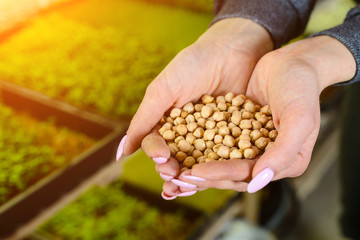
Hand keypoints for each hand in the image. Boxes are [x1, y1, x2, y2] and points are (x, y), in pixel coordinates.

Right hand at [116, 18, 272, 198]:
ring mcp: (210, 136)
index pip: (157, 146)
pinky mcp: (234, 136)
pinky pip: (225, 157)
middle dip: (174, 172)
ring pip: (199, 163)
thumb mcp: (163, 90)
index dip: (157, 155)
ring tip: (189, 189)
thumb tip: (120, 155)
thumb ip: (143, 122)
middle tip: (175, 179)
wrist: (232, 48)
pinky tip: (217, 179)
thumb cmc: (193, 64)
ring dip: (193, 178)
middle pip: (176, 159)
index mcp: (167, 122)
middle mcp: (187, 132)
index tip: (162, 158)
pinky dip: (220, 170)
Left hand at [176, 36, 355, 194]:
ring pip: (222, 161)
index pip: (248, 174)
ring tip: (174, 167)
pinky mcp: (239, 132)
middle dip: (205, 176)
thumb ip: (284, 152)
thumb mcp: (299, 118)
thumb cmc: (300, 88)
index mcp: (288, 163)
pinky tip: (180, 146)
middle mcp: (269, 159)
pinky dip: (200, 146)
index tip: (195, 173)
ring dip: (199, 165)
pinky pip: (218, 142)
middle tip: (176, 176)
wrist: (292, 62)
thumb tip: (259, 181)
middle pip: (232, 173)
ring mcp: (253, 146)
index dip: (221, 175)